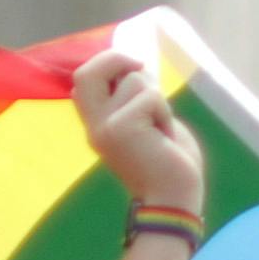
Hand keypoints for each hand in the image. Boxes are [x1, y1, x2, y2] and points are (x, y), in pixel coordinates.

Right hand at [75, 46, 203, 216]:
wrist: (174, 200)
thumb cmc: (168, 163)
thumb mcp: (147, 123)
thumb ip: (136, 99)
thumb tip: (137, 68)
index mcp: (97, 124)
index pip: (84, 79)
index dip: (107, 63)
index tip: (134, 68)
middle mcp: (94, 125)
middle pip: (86, 72)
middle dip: (116, 59)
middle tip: (140, 68)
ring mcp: (104, 128)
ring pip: (133, 81)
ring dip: (157, 98)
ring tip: (160, 126)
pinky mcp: (121, 129)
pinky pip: (150, 97)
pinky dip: (164, 112)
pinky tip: (164, 136)